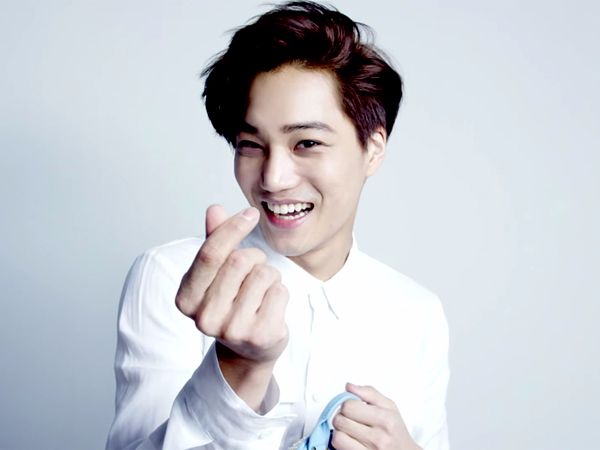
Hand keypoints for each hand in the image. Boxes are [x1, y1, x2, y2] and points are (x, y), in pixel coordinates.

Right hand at [175, 205, 288, 400]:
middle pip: (240, 261)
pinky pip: (280, 291)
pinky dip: (280, 291)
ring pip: (264, 274)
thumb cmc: (231, 302)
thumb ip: (214, 241)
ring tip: (261, 291)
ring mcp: (232, 330)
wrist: (248, 349)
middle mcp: (204, 318)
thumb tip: (214, 209)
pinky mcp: (260, 336)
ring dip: (269, 275)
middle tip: (254, 269)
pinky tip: (270, 306)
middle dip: (254, 257)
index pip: (210, 254)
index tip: (250, 213)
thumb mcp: (218, 272)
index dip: (232, 228)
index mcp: (185, 299)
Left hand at [331, 383, 420, 449]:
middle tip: (350, 419)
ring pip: (337, 436)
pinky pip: (340, 448)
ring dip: (339, 431)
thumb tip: (349, 386)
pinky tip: (349, 440)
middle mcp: (379, 438)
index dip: (346, 404)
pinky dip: (341, 442)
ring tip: (349, 430)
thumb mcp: (389, 407)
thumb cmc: (396, 431)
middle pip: (340, 420)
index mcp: (386, 420)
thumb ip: (369, 392)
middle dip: (341, 417)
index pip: (349, 406)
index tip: (352, 407)